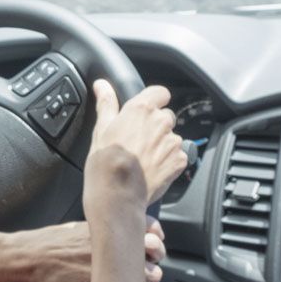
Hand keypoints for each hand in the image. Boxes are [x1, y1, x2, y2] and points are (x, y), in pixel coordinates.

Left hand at [14, 217, 166, 281]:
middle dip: (152, 268)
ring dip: (153, 245)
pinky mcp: (96, 226)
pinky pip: (128, 222)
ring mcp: (103, 238)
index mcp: (105, 279)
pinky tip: (145, 234)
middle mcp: (107, 256)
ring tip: (151, 252)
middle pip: (149, 260)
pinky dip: (143, 227)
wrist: (24, 260)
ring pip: (145, 238)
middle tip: (146, 274)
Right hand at [84, 79, 188, 212]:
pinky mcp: (180, 160)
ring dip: (161, 144)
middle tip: (137, 141)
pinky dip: (168, 161)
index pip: (160, 93)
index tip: (144, 111)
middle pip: (165, 116)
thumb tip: (102, 85)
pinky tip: (151, 169)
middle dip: (155, 125)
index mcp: (141, 109)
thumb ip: (106, 103)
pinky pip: (177, 155)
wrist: (117, 196)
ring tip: (143, 158)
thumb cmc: (105, 164)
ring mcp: (173, 142)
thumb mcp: (101, 129)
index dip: (153, 100)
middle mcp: (161, 122)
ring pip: (171, 137)